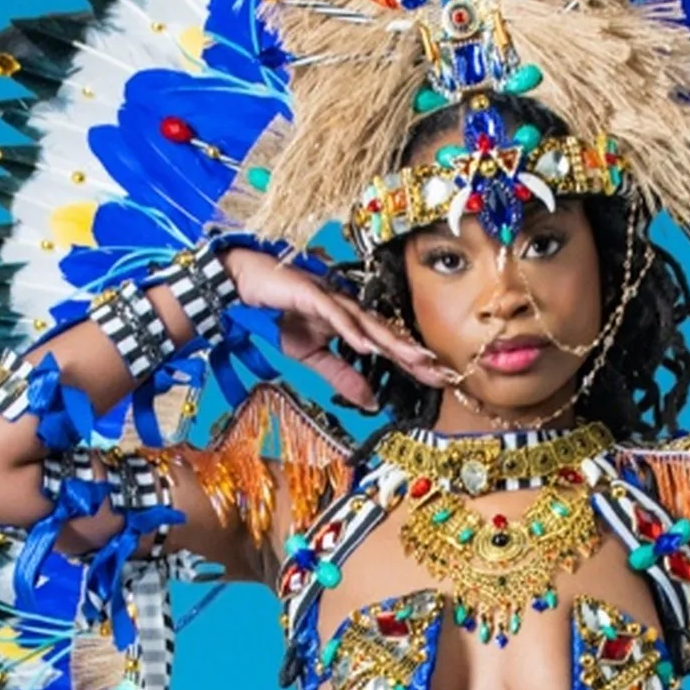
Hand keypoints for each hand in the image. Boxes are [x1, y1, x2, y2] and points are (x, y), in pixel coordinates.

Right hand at [217, 246, 453, 412]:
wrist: (246, 286)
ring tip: (416, 358)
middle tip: (442, 373)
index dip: (413, 362)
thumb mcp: (312, 356)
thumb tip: (372, 404)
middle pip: (387, 333)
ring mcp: (332, 298)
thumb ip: (342, 376)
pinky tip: (367, 345)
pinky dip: (351, 329)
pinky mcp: (311, 293)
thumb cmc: (280, 315)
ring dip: (392, 341)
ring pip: (367, 321)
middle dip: (415, 354)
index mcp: (351, 324)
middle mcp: (348, 309)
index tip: (440, 380)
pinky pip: (334, 313)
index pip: (388, 345)